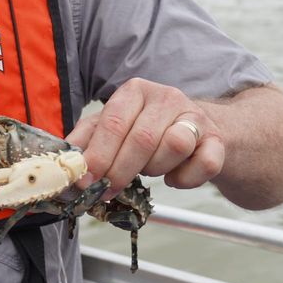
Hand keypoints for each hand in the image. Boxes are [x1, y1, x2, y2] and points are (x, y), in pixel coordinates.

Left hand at [66, 78, 224, 197]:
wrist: (197, 132)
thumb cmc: (147, 130)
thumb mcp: (113, 128)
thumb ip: (87, 140)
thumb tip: (64, 161)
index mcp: (135, 91)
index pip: (113, 122)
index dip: (98, 155)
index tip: (84, 181)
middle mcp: (166, 97)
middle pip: (141, 138)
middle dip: (120, 171)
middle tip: (107, 191)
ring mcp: (195, 117)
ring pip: (174, 145)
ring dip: (156, 169)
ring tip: (148, 171)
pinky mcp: (218, 140)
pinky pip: (204, 164)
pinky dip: (186, 179)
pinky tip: (174, 177)